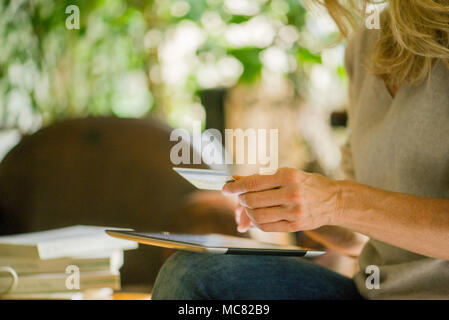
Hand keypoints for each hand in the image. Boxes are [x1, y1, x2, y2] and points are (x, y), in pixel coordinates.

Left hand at [222, 167, 341, 232]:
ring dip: (247, 212)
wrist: (334, 200)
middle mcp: (291, 193)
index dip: (235, 187)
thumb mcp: (287, 173)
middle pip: (252, 200)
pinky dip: (256, 223)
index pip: (253, 182)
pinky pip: (266, 227)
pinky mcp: (294, 225)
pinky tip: (257, 217)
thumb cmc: (307, 184)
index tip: (225, 188)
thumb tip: (236, 179)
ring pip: (257, 215)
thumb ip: (262, 178)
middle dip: (241, 200)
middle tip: (240, 198)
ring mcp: (293, 211)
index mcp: (287, 176)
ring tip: (249, 208)